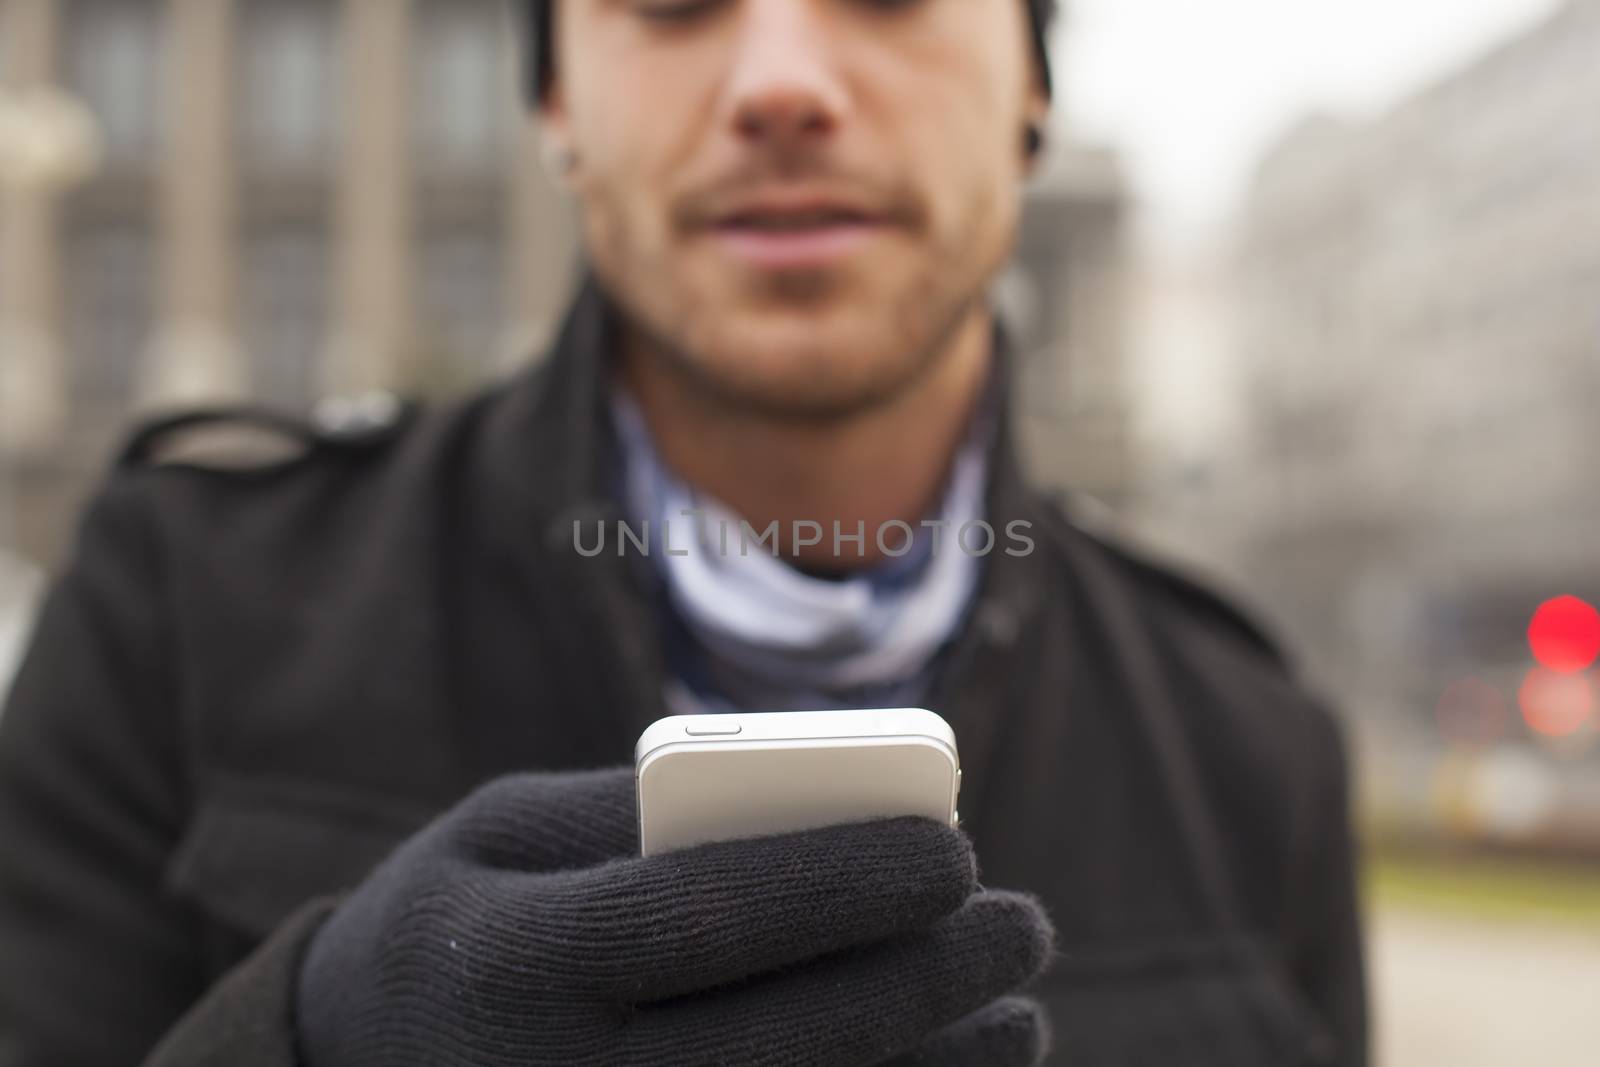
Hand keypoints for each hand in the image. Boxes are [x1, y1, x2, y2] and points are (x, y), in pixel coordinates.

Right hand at [296, 767, 1053, 1065]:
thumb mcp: (506, 831)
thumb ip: (644, 813)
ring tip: (1019, 1018)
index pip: (702, 916)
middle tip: (1024, 925)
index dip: (842, 880)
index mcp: (517, 961)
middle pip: (783, 1037)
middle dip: (925, 980)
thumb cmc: (453, 919)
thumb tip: (824, 807)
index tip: (957, 847)